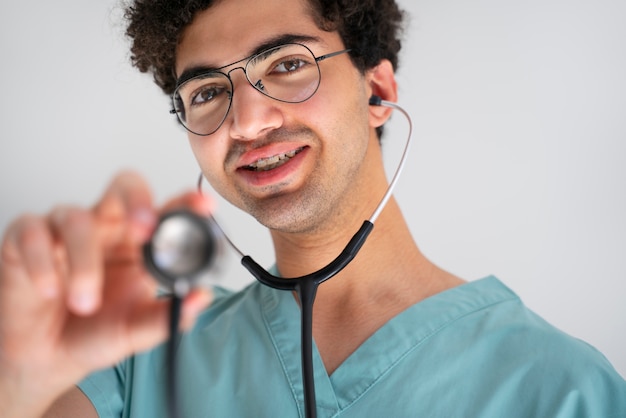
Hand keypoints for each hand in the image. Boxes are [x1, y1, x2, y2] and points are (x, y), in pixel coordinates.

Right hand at [0, 171, 212, 417]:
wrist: (45, 359)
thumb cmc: (94, 334)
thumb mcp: (136, 332)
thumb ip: (167, 317)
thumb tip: (201, 297)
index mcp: (139, 243)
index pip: (166, 211)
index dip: (185, 204)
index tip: (203, 207)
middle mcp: (107, 228)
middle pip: (125, 185)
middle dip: (137, 199)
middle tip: (144, 228)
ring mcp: (66, 231)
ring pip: (76, 218)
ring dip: (84, 262)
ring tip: (84, 303)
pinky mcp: (26, 240)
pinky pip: (32, 231)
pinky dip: (43, 262)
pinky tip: (49, 291)